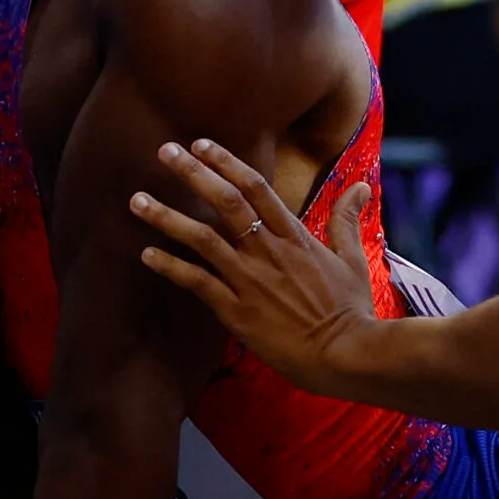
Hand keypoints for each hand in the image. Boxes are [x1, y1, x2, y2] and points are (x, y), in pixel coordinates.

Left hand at [130, 139, 378, 394]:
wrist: (346, 354)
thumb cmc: (351, 310)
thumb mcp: (353, 259)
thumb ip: (347, 220)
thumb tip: (361, 186)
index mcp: (295, 236)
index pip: (257, 188)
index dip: (227, 162)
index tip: (201, 144)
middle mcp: (269, 251)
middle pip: (226, 202)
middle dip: (193, 173)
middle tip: (164, 151)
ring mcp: (251, 280)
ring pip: (203, 239)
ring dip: (168, 217)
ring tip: (136, 200)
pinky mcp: (238, 312)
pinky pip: (198, 283)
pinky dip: (171, 267)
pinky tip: (146, 255)